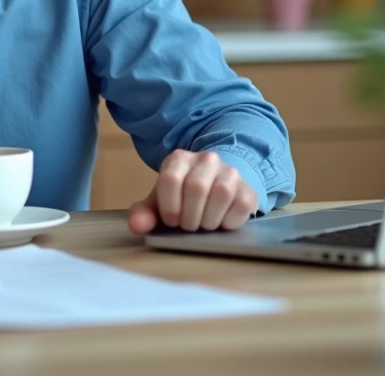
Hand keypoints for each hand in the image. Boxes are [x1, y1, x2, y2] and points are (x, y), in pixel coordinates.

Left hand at [127, 150, 257, 233]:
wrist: (214, 192)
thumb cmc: (182, 200)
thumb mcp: (160, 204)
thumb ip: (144, 213)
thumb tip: (136, 225)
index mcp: (179, 159)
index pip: (170, 179)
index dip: (169, 207)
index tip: (171, 219)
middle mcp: (207, 159)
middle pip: (196, 187)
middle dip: (189, 217)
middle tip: (188, 225)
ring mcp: (230, 172)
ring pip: (222, 193)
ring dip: (209, 220)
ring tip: (204, 224)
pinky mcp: (248, 189)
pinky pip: (241, 206)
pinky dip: (228, 222)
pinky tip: (221, 222)